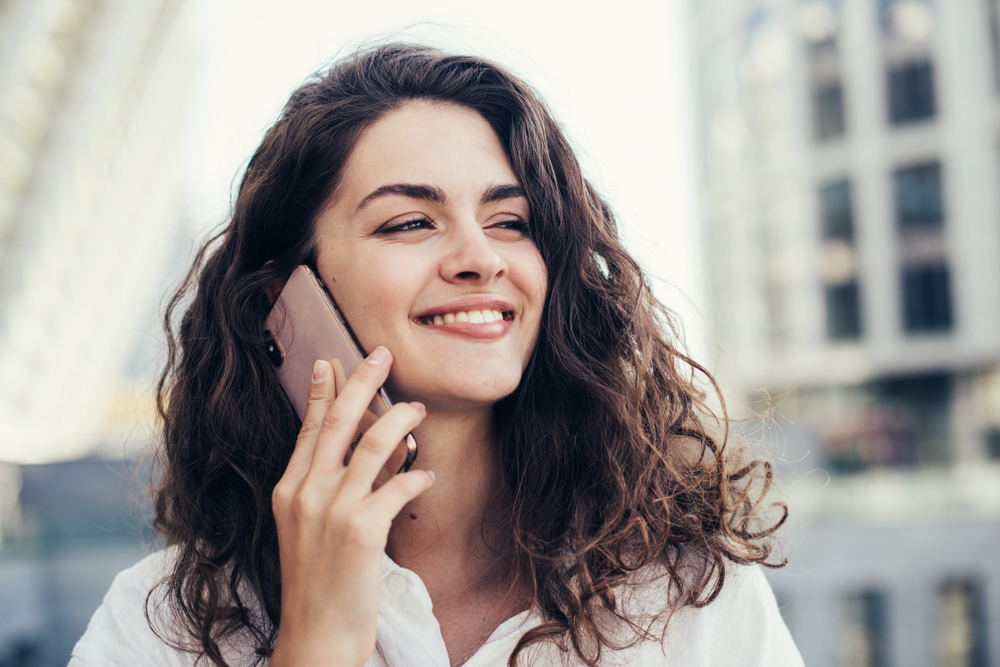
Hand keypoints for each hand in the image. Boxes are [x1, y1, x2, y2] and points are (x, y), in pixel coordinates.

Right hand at [269, 347, 434, 666]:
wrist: (315, 635)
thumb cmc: (319, 583)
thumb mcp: (310, 529)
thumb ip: (331, 489)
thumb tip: (370, 454)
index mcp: (289, 489)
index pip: (310, 429)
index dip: (323, 392)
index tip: (332, 361)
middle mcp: (305, 492)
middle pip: (339, 422)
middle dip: (362, 382)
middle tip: (382, 355)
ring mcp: (331, 509)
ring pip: (374, 443)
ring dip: (400, 420)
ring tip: (417, 410)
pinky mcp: (361, 530)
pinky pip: (398, 486)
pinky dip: (416, 475)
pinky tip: (426, 476)